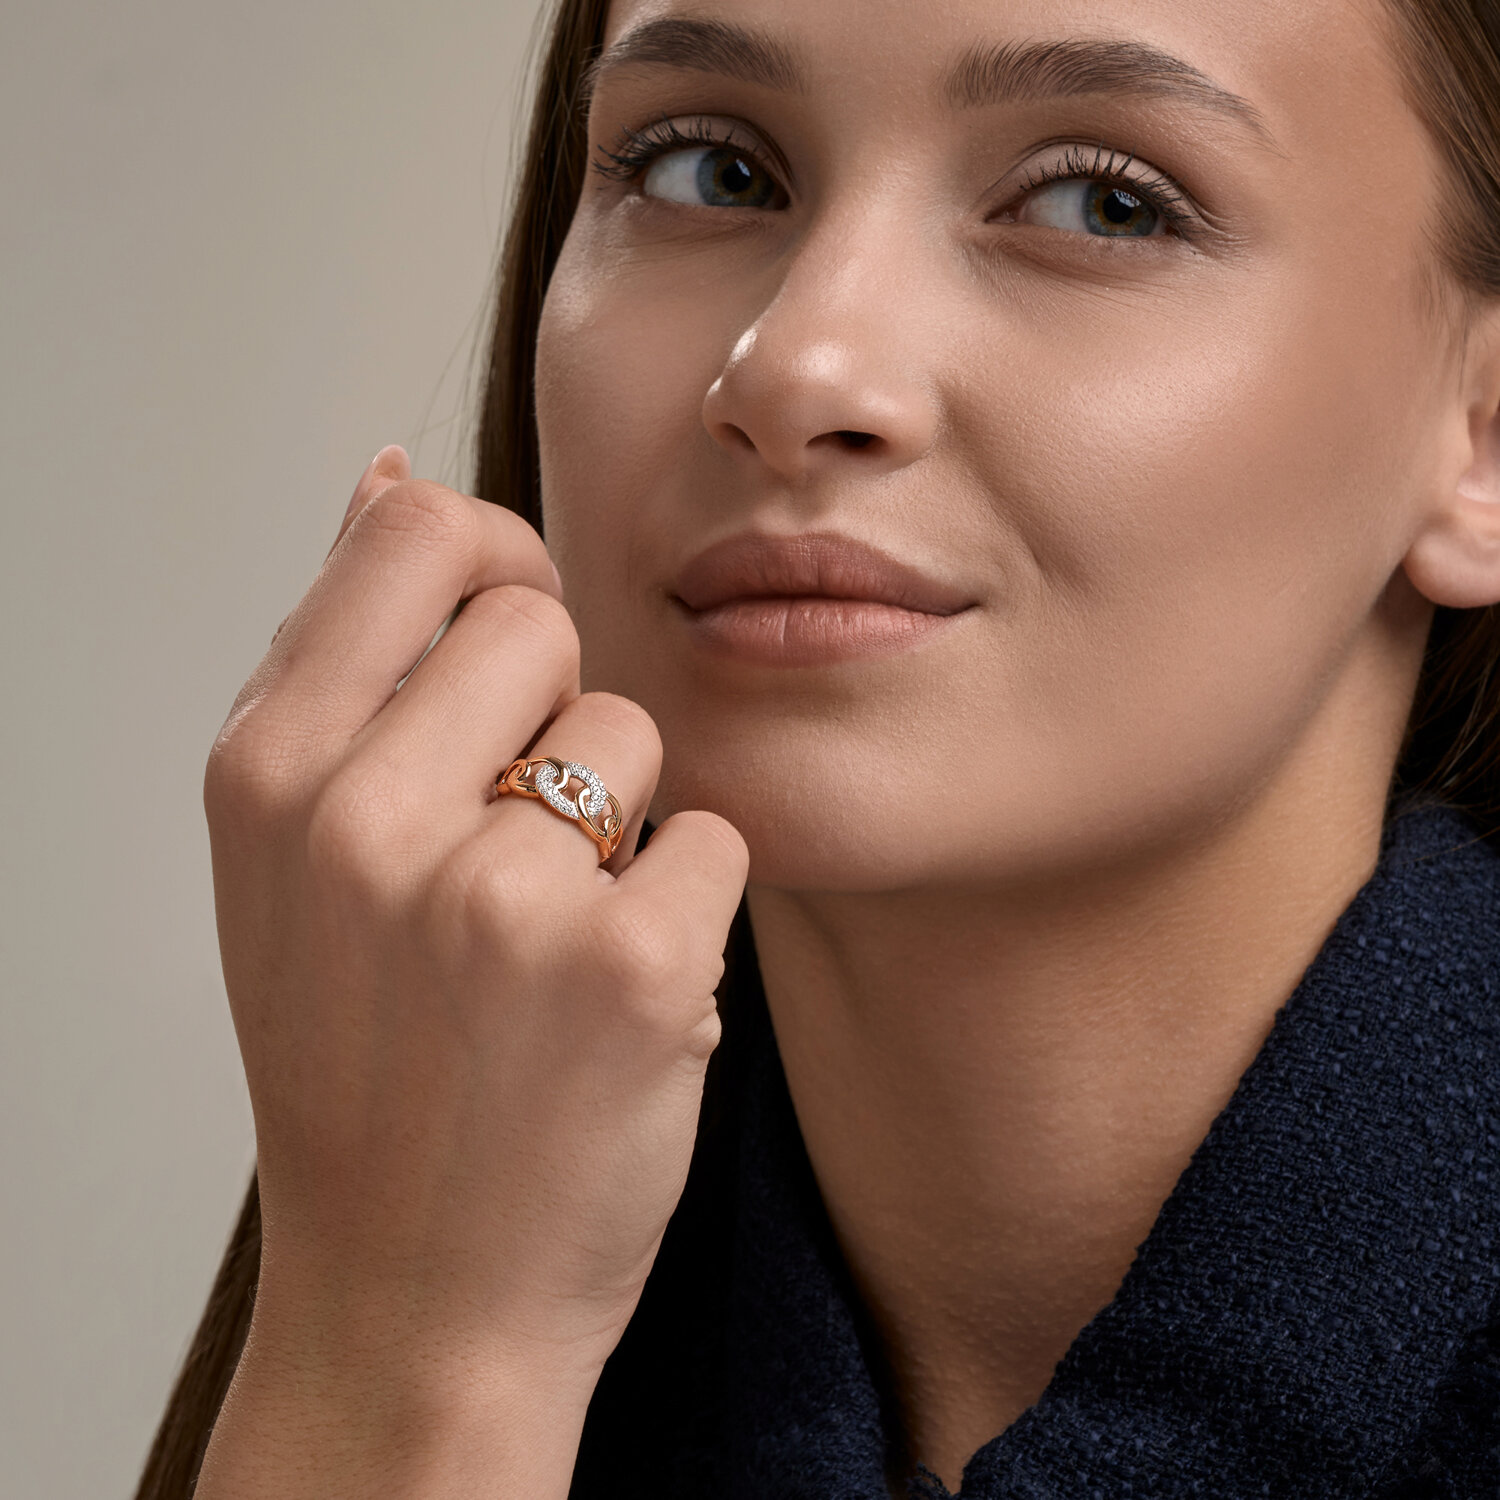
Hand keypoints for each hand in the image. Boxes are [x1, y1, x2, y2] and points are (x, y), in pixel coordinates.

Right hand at [203, 448, 748, 1409]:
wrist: (418, 1296)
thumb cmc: (362, 1066)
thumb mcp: (291, 859)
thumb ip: (346, 659)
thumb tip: (395, 475)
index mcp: (271, 775)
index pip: (418, 532)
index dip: (492, 558)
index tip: (513, 632)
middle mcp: (368, 820)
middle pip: (545, 619)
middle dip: (552, 712)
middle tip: (515, 840)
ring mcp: (503, 898)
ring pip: (637, 731)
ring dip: (619, 822)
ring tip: (553, 935)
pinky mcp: (634, 970)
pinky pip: (712, 836)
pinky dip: (686, 906)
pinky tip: (618, 997)